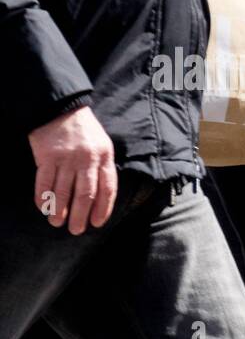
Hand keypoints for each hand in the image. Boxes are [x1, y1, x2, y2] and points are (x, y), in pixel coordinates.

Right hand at [28, 105, 117, 234]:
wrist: (62, 108)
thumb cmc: (85, 131)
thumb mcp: (103, 146)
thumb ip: (103, 168)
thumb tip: (102, 197)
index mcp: (105, 158)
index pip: (107, 189)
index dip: (103, 209)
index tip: (97, 223)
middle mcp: (87, 160)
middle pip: (85, 195)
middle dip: (81, 216)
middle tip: (76, 230)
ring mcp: (66, 159)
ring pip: (63, 191)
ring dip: (60, 211)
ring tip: (57, 223)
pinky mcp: (46, 156)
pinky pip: (44, 182)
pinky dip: (43, 197)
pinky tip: (43, 208)